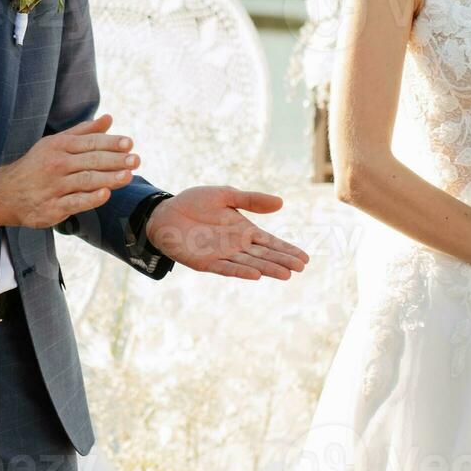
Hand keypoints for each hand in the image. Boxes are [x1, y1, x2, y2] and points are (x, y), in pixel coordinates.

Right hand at [0, 114, 138, 228]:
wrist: (4, 193)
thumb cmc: (36, 165)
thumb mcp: (56, 143)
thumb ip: (84, 132)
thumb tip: (109, 118)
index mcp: (59, 146)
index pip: (89, 142)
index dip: (110, 143)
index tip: (129, 143)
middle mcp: (56, 164)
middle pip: (91, 161)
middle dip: (115, 160)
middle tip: (137, 160)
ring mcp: (54, 187)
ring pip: (85, 181)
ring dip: (108, 178)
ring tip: (128, 176)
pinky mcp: (52, 208)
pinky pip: (74, 202)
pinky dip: (90, 199)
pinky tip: (105, 195)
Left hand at [144, 185, 309, 280]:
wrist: (165, 212)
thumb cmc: (194, 203)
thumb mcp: (226, 196)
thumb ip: (251, 200)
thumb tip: (281, 202)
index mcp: (244, 231)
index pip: (270, 242)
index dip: (287, 250)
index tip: (305, 258)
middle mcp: (236, 246)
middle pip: (264, 255)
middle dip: (282, 261)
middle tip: (301, 267)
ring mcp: (222, 255)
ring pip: (250, 263)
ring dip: (267, 269)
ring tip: (286, 274)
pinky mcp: (205, 262)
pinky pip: (226, 268)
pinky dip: (241, 271)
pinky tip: (255, 274)